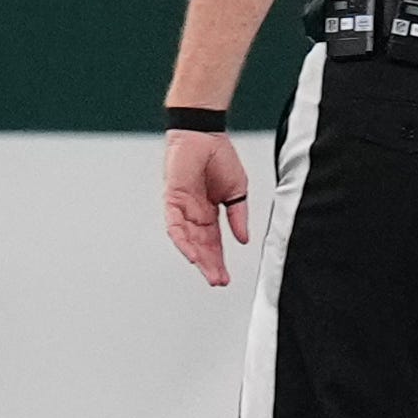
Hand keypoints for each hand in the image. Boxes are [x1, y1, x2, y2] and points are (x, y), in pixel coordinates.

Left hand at [163, 130, 250, 288]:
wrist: (204, 135)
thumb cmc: (219, 157)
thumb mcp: (237, 191)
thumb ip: (238, 216)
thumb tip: (244, 240)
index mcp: (209, 213)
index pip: (214, 243)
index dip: (219, 260)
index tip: (226, 278)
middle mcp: (193, 215)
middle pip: (201, 246)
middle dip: (209, 265)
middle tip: (218, 282)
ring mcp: (182, 209)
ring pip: (187, 241)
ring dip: (197, 258)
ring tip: (208, 273)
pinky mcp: (172, 200)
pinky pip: (175, 226)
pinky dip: (183, 241)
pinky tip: (192, 255)